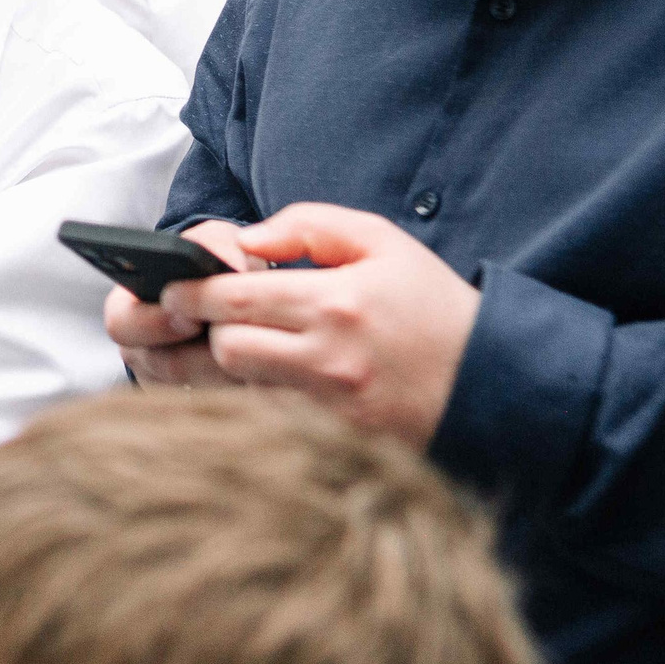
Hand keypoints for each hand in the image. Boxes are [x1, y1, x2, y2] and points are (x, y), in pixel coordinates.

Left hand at [135, 204, 477, 447]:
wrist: (494, 382)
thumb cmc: (432, 304)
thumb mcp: (381, 240)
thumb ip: (307, 225)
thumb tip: (245, 239)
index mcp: (335, 302)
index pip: (232, 298)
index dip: (189, 292)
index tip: (170, 286)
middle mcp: (327, 358)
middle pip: (224, 348)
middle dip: (200, 329)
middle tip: (191, 315)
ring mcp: (329, 406)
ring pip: (239, 386)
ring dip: (220, 362)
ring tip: (218, 340)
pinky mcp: (335, 438)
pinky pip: (267, 415)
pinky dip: (248, 394)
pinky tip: (249, 375)